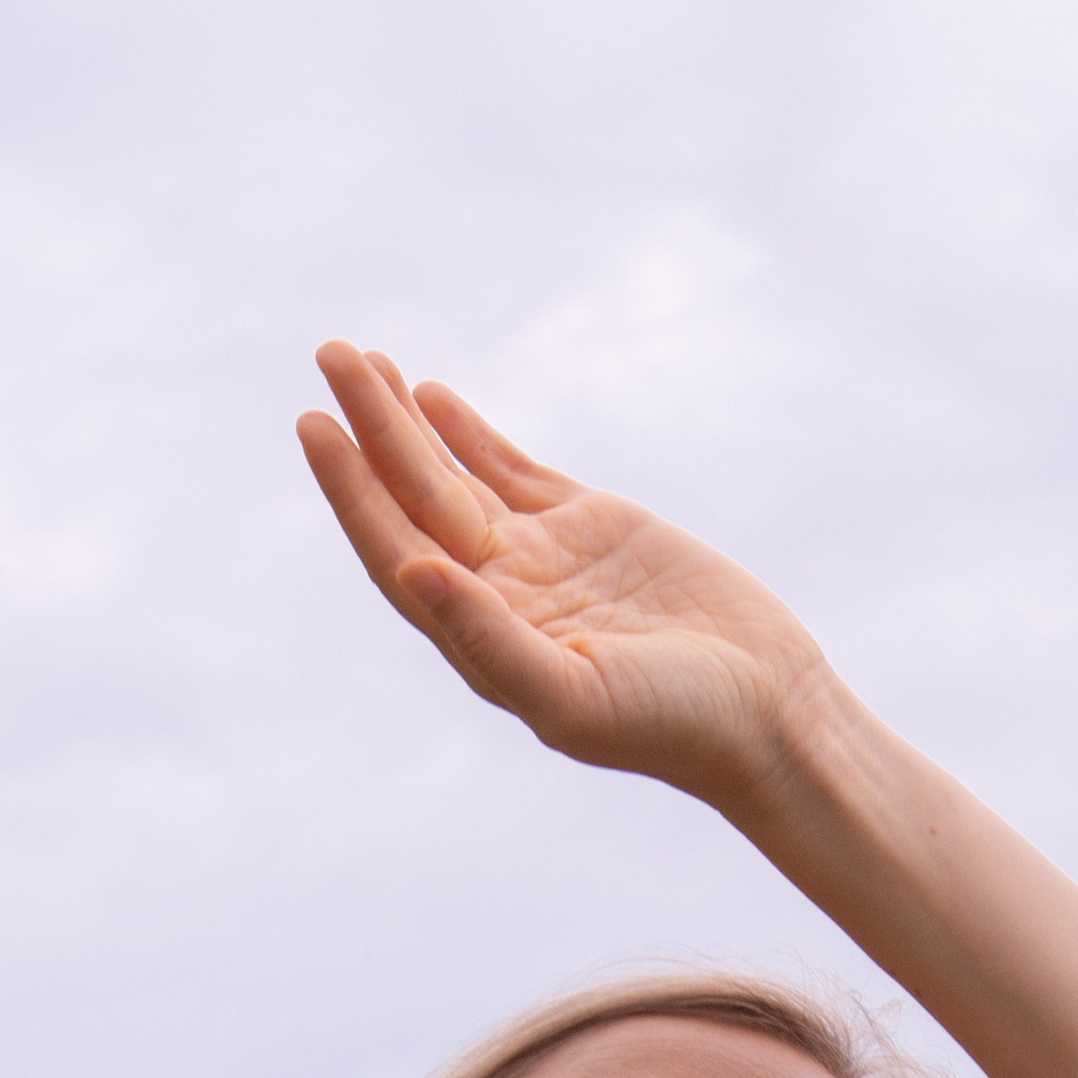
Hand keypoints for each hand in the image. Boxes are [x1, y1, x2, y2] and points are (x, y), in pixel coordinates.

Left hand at [298, 341, 837, 808]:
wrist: (762, 708)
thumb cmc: (670, 722)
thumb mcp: (573, 694)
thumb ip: (488, 640)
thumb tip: (411, 570)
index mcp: (478, 639)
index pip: (395, 551)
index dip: (351, 491)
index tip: (315, 424)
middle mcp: (497, 594)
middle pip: (414, 499)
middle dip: (370, 430)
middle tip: (331, 355)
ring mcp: (541, 557)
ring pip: (455, 475)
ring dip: (405, 422)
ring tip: (361, 360)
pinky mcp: (589, 527)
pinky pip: (511, 470)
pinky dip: (469, 433)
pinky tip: (428, 396)